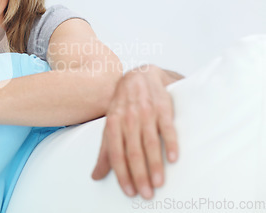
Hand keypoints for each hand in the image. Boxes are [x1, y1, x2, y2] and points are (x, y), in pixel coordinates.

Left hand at [91, 65, 180, 198]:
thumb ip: (105, 151)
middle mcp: (128, 119)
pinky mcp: (163, 107)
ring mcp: (146, 112)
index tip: (129, 191)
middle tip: (146, 194)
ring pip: (150, 142)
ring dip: (154, 164)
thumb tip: (95, 176)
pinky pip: (167, 127)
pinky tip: (173, 158)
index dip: (122, 174)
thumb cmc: (123, 105)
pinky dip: (170, 143)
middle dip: (139, 174)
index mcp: (113, 124)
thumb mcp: (110, 125)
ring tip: (158, 183)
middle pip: (133, 151)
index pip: (116, 153)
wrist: (139, 76)